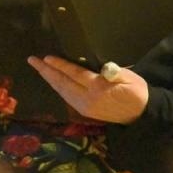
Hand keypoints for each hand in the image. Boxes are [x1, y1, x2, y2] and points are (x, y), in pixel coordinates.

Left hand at [29, 55, 148, 123]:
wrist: (140, 115)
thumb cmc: (136, 92)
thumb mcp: (129, 78)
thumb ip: (114, 72)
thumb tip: (101, 67)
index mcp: (99, 89)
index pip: (75, 74)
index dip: (60, 65)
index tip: (46, 57)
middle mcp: (87, 99)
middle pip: (62, 83)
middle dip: (46, 71)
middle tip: (32, 60)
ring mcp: (83, 106)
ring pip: (61, 91)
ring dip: (48, 78)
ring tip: (38, 67)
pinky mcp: (83, 110)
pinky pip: (65, 96)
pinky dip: (57, 86)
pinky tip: (51, 80)